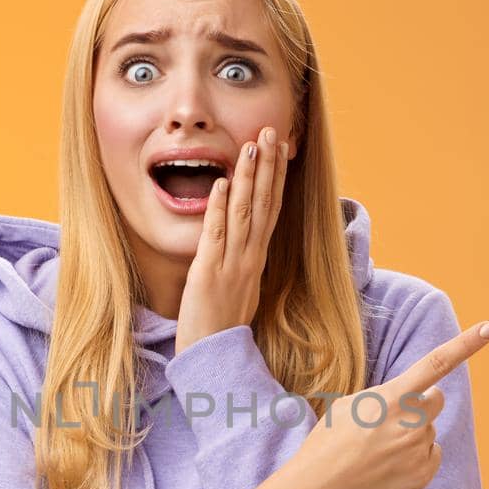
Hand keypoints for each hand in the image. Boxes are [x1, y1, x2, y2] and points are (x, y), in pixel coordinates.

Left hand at [175, 125, 288, 354]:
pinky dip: (218, 208)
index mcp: (257, 259)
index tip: (279, 149)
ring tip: (250, 145)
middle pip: (263, 203)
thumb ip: (244, 262)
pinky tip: (220, 183)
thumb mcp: (241, 288)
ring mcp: (231, 264)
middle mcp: (250, 257)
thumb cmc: (222, 325)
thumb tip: (249, 244)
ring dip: (247, 177)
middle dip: (267, 165)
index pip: (271, 209)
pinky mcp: (209, 273)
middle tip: (271, 132)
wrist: (214, 357)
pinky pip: (216, 235)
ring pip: (243, 212)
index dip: (275, 177)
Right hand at [273, 318, 488, 488]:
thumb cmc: (326, 445)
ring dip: (412, 435)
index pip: (435, 364)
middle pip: (436, 400)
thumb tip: (411, 396)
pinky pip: (431, 455)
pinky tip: (388, 467)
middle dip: (421, 404)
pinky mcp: (423, 475)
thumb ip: (385, 395)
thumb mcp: (348, 406)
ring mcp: (419, 451)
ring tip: (378, 452)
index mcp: (391, 399)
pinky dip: (415, 458)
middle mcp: (411, 423)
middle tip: (391, 420)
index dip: (465, 345)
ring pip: (428, 431)